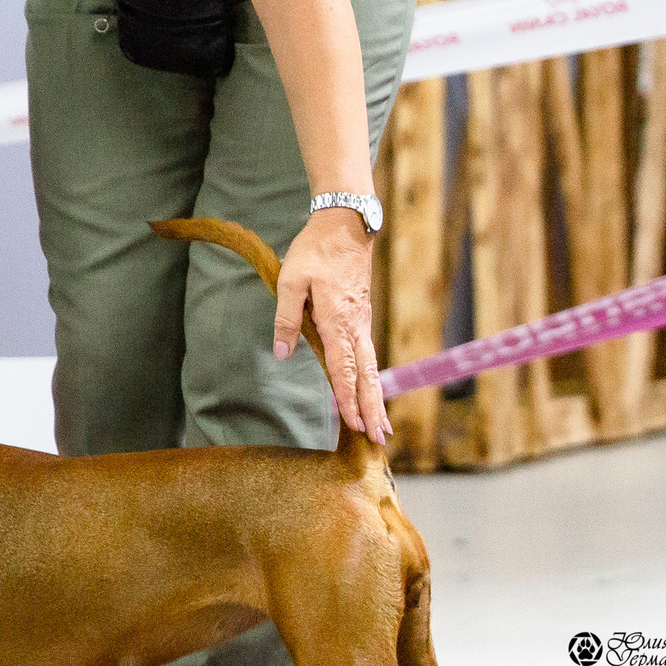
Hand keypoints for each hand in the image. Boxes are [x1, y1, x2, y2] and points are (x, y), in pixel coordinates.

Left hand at [278, 208, 387, 444]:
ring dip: (376, 399)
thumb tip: (284, 353)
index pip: (343, 369)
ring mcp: (362, 323)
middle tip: (379, 440)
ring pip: (372, 368)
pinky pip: (369, 356)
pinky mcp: (361, 319)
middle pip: (367, 376)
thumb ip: (287, 319)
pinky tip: (371, 393)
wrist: (346, 226)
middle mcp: (355, 327)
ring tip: (381, 427)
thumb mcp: (290, 281)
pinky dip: (372, 380)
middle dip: (372, 409)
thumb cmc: (315, 251)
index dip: (347, 399)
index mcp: (337, 321)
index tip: (353, 425)